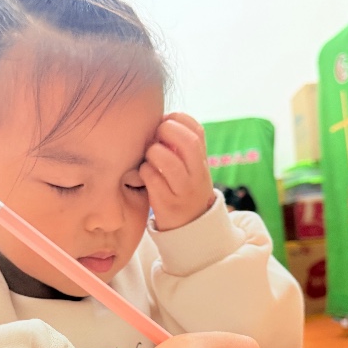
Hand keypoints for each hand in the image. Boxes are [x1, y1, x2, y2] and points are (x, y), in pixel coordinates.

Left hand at [140, 112, 215, 230]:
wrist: (189, 228)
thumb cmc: (181, 190)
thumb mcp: (189, 169)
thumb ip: (180, 147)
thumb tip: (158, 121)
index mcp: (202, 162)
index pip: (198, 131)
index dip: (180, 119)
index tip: (166, 120)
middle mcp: (197, 176)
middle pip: (188, 142)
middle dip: (167, 131)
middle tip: (154, 135)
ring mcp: (183, 191)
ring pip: (168, 162)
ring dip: (153, 152)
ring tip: (149, 156)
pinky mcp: (167, 205)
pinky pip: (152, 179)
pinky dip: (145, 171)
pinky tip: (144, 174)